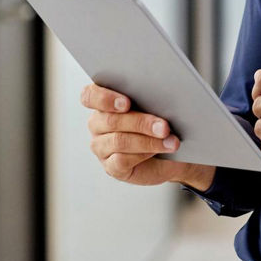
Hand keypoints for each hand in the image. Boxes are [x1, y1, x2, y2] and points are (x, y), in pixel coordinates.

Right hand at [81, 83, 214, 190]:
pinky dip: (144, 154)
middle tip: (164, 126)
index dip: (104, 98)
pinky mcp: (111, 167)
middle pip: (111, 120)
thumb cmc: (158, 125)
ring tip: (170, 140)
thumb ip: (148, 98)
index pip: (90, 96)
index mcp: (103, 103)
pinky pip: (122, 160)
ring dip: (148, 140)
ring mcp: (101, 147)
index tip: (126, 103)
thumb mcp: (154, 107)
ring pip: (119, 141)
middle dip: (141, 122)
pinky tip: (158, 151)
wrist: (170, 155)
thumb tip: (159, 94)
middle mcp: (98, 124)